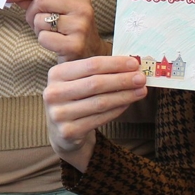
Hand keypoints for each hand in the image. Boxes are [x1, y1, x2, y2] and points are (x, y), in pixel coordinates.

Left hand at [9, 0, 106, 60]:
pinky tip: (55, 44)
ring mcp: (81, 27)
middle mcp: (83, 8)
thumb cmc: (69, 31)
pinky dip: (43, 41)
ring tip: (51, 34)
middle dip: (31, 13)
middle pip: (41, 0)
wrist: (90, 56)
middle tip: (38, 23)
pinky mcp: (75, 45)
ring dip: (38, 29)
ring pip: (40, 20)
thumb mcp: (58, 10)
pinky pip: (44, 38)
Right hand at [42, 55, 147, 169]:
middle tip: (141, 78)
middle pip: (95, 83)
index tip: (134, 63)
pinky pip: (99, 119)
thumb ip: (98, 72)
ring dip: (124, 96)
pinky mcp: (68, 131)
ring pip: (100, 102)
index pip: (90, 65)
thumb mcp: (78, 81)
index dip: (115, 64)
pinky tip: (127, 104)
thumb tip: (131, 65)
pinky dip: (117, 110)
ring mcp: (59, 114)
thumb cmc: (75, 99)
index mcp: (56, 74)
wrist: (61, 131)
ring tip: (141, 91)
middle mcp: (53, 93)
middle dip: (122, 80)